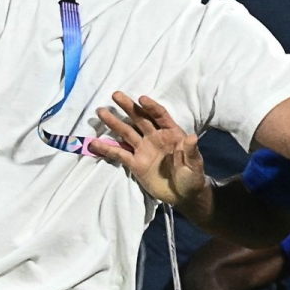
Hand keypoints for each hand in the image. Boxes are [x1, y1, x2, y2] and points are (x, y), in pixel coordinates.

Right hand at [86, 93, 208, 206]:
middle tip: (115, 95)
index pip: (160, 116)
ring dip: (114, 122)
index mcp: (170, 134)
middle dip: (128, 107)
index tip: (141, 99)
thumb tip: (192, 137)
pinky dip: (107, 149)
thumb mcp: (194, 165)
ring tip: (101, 111)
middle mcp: (154, 137)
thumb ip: (191, 151)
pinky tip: (94, 143)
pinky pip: (119, 154)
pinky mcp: (135, 163)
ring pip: (126, 132)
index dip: (151, 108)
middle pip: (140, 118)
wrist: (182, 195)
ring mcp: (143, 149)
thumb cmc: (192, 177)